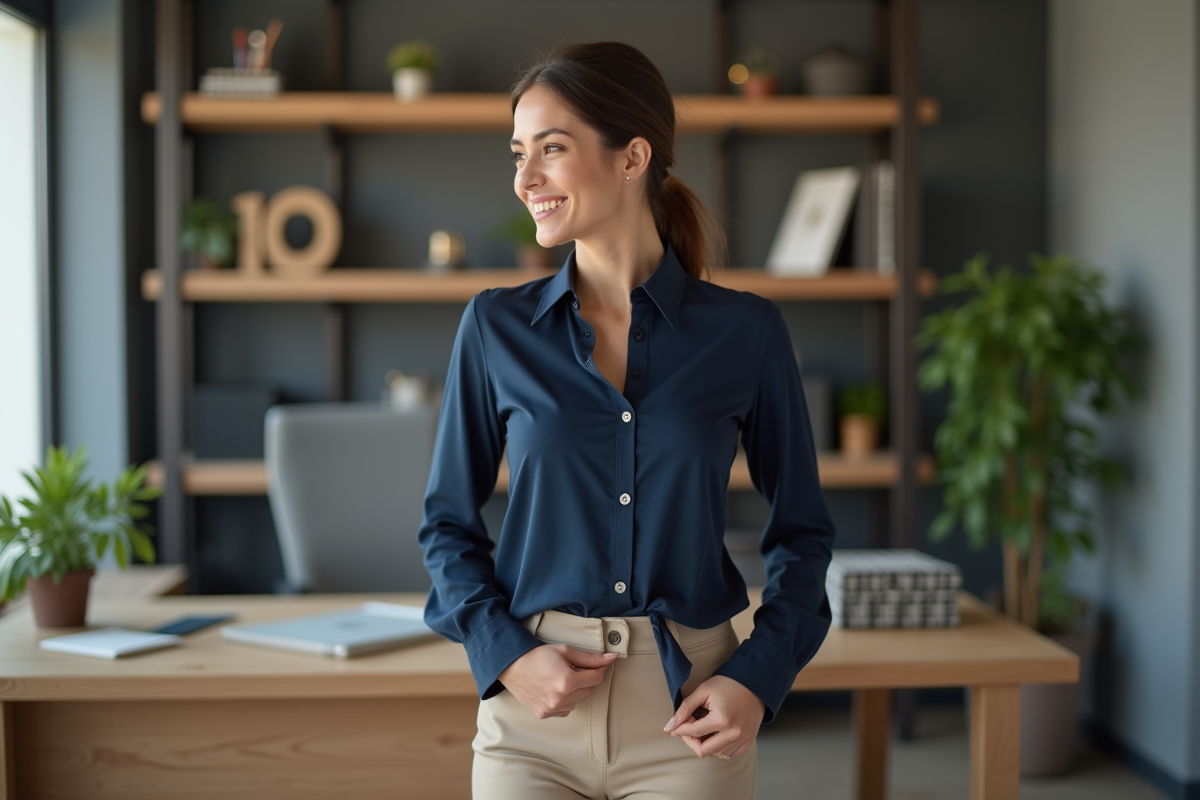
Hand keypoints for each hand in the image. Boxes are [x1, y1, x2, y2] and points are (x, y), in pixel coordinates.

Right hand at [499, 644, 617, 718]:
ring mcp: (552, 709)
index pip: (596, 678)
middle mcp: (561, 699)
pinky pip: (566, 709)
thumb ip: (589, 657)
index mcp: (567, 681)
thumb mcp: (564, 651)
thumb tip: (611, 658)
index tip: (598, 663)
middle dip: (584, 678)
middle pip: (588, 689)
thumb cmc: (537, 656)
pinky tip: (553, 689)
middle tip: (571, 668)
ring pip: (578, 701)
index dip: (599, 668)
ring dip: (575, 691)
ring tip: (559, 678)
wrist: (512, 667)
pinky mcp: (545, 714)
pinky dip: (565, 700)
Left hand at [663, 675, 764, 758]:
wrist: (755, 684)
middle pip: (703, 750)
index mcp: (722, 720)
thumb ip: (685, 708)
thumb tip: (669, 726)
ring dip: (705, 743)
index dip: (679, 729)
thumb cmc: (728, 684)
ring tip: (704, 727)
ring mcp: (742, 740)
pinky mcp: (747, 743)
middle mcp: (733, 733)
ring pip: (715, 753)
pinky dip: (719, 747)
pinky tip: (716, 733)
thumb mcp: (703, 691)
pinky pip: (728, 754)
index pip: (693, 732)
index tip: (673, 727)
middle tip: (687, 728)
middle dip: (690, 740)